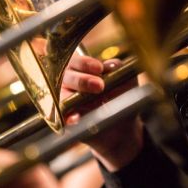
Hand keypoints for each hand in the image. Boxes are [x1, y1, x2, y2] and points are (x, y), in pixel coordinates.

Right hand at [62, 54, 143, 170]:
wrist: (121, 126)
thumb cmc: (121, 97)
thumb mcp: (125, 81)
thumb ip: (119, 70)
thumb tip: (112, 65)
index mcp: (81, 68)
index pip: (76, 61)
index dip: (85, 63)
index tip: (99, 68)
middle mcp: (69, 82)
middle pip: (66, 76)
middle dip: (82, 80)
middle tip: (99, 86)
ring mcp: (64, 100)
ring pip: (61, 95)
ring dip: (74, 97)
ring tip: (93, 103)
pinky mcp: (64, 118)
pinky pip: (61, 116)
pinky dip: (69, 117)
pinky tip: (77, 118)